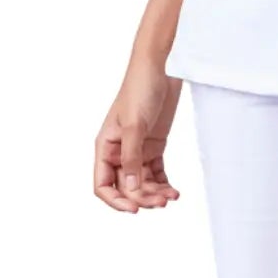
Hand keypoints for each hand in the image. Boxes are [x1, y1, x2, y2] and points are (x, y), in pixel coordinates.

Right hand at [94, 65, 182, 210]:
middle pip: (126, 187)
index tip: (134, 210)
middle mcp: (119, 151)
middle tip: (161, 202)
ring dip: (155, 193)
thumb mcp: (134, 125)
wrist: (162, 68)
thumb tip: (130, 189)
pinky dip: (164, 184)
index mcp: (105, 146)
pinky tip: (174, 191)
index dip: (115, 201)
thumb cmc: (140, 89)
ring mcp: (137, 150)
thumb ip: (132, 158)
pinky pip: (156, 173)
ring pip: (142, 183)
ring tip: (171, 197)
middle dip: (142, 197)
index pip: (102, 184)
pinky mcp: (154, 146)